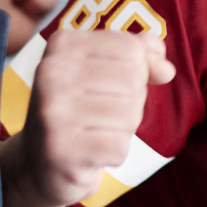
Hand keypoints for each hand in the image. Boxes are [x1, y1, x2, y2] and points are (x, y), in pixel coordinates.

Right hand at [10, 26, 173, 206]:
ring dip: (123, 129)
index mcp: (62, 44)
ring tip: (96, 131)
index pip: (132, 48)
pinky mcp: (60, 150)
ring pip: (129, 114)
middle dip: (131, 102)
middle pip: (133, 81)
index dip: (136, 70)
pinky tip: (92, 151)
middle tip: (102, 113)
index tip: (109, 85)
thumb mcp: (105, 70)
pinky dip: (114, 153)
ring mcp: (52, 112)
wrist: (40, 162)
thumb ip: (141, 57)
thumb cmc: (81, 109)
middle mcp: (51, 73)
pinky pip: (119, 147)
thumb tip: (166, 70)